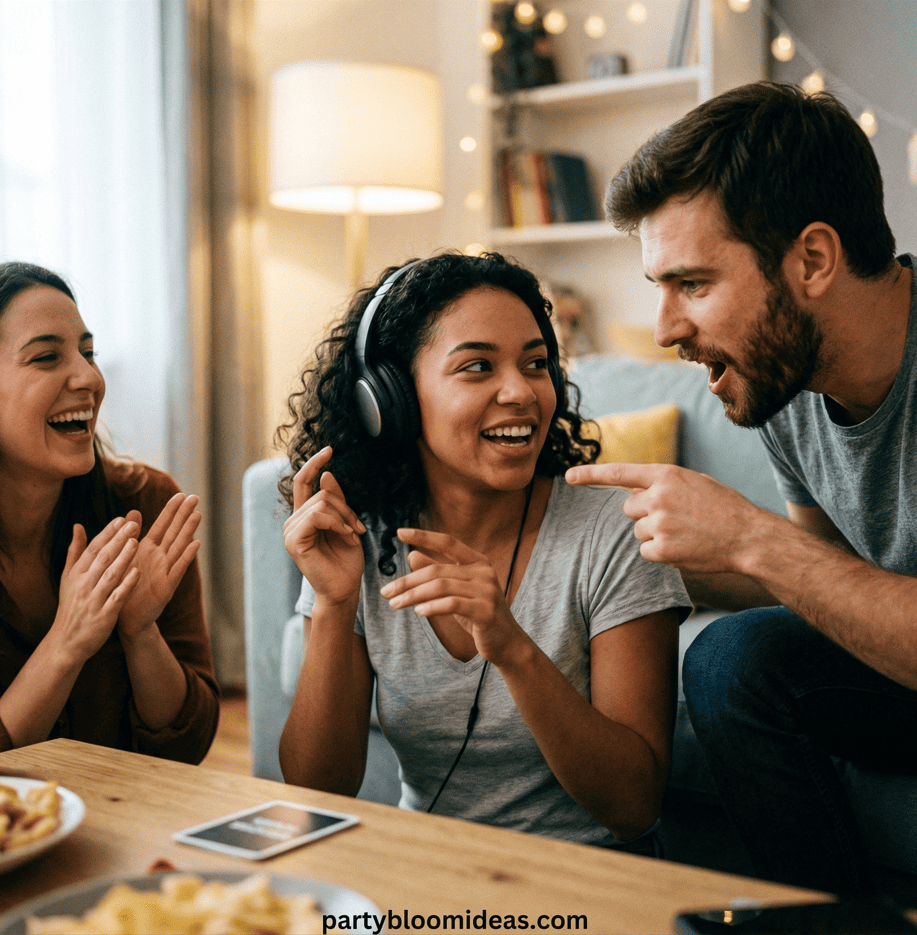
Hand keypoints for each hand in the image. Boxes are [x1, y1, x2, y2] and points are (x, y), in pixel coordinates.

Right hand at [52, 517, 140, 662]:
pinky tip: (137, 572)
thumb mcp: (69, 578)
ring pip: (109, 575)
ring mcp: (93, 600)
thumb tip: (78, 525)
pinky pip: (116, 597)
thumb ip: (75, 551)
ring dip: (123, 558)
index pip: (93, 549)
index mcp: (76, 574)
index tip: (122, 519)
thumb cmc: (72, 606)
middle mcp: (83, 585)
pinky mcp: (103, 616)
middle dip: (118, 540)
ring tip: (136, 542)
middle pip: (102, 558)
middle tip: (134, 524)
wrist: (66, 642)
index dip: (108, 533)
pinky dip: (126, 584)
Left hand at [118, 493, 202, 638]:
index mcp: (147, 550)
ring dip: (188, 531)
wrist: (125, 619)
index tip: (181, 494)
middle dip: (184, 515)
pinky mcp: (166, 587)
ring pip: (179, 547)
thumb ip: (130, 535)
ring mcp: (165, 571)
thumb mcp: (125, 558)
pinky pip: (177, 570)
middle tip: (195, 497)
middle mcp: (159, 558)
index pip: (161, 525)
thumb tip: (131, 512)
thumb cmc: (124, 587)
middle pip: (174, 532)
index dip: (171, 510)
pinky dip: (186, 557)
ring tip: (198, 514)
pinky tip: (196, 544)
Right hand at [283, 447, 365, 606]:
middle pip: (321, 493)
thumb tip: (326, 474)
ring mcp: (291, 531)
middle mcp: (293, 522)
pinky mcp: (294, 541)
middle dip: (346, 507)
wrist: (345, 589)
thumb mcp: (346, 524)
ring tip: (353, 535)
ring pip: (321, 503)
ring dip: (344, 517)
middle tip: (358, 528)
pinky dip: (337, 523)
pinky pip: (317, 516)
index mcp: (304, 516)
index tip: (330, 449)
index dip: (314, 463)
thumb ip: (336, 502)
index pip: (303, 482)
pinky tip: (346, 536)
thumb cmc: (346, 560)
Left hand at [380, 529, 523, 664]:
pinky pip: (453, 604)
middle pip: (437, 570)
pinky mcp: (486, 612)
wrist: (505, 642)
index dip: (424, 536)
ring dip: (413, 596)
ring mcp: (487, 591)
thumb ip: (437, 572)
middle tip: (385, 592)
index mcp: (478, 562)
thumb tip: (412, 554)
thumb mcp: (456, 591)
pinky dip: (432, 606)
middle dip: (408, 581)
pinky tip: (418, 611)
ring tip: (395, 604)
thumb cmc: (478, 614)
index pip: (448, 542)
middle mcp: (484, 572)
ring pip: (441, 587)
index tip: (400, 532)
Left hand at [565, 462, 763, 574]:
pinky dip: (660, 553)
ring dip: (655, 534)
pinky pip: (645, 552)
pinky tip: (684, 548)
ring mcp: (660, 523)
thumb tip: (631, 490)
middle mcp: (658, 496)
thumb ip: (661, 483)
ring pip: (638, 531)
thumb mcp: (693, 482)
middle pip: (628, 508)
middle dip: (644, 514)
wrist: (749, 536)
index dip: (591, 475)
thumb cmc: (722, 507)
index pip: (619, 472)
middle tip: (675, 518)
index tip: (568, 476)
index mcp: (666, 474)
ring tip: (685, 533)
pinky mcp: (662, 549)